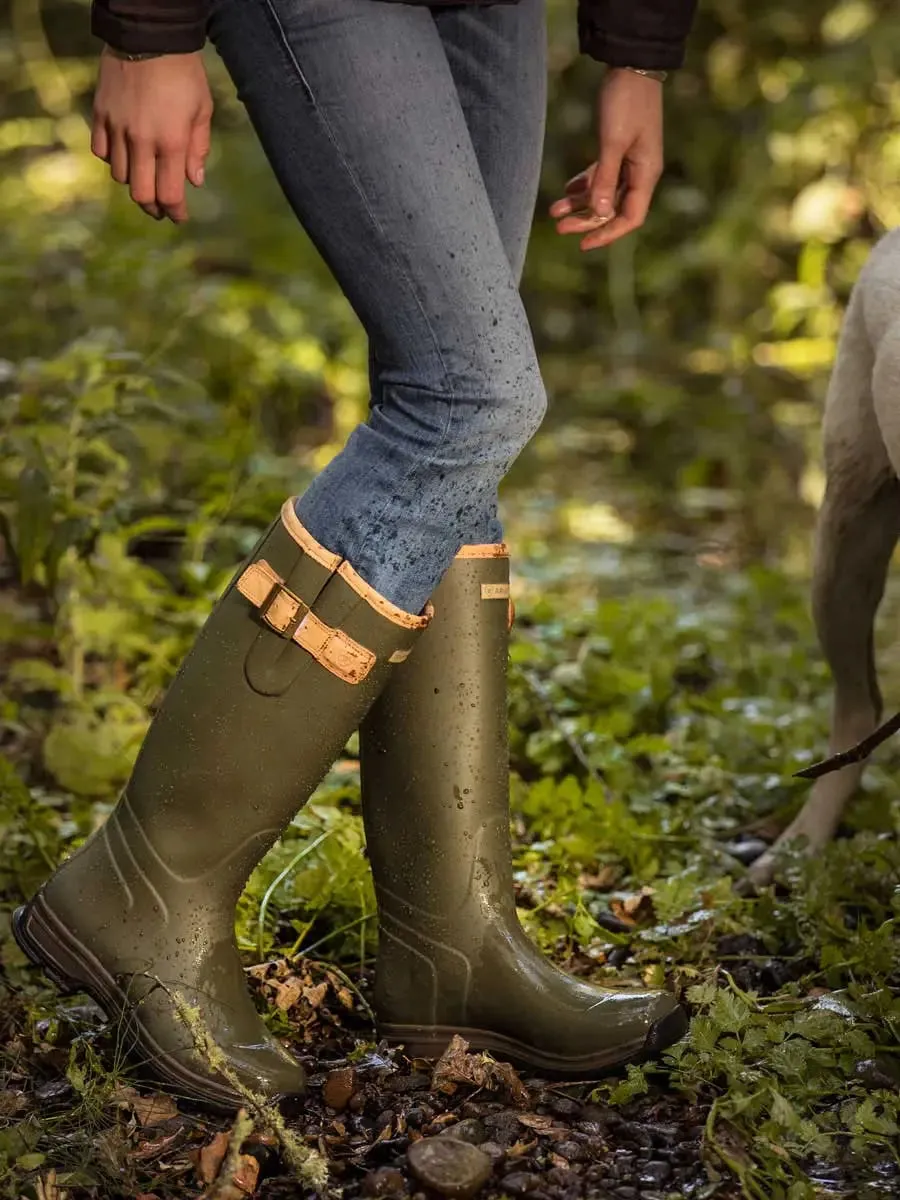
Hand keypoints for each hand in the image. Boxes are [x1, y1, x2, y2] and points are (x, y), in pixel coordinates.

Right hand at [91, 48, 212, 222]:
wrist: (148, 35)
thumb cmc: (183, 73)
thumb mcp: (202, 110)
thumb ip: (198, 148)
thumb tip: (195, 180)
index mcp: (170, 142)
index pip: (170, 194)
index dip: (175, 212)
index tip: (180, 217)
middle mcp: (141, 141)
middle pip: (141, 194)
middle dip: (153, 207)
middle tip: (161, 209)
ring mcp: (117, 128)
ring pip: (120, 176)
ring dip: (135, 182)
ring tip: (146, 179)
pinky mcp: (100, 115)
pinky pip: (102, 151)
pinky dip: (113, 160)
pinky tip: (125, 156)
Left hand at [549, 68, 663, 250]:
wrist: (630, 65)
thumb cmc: (626, 102)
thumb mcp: (612, 142)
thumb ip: (605, 178)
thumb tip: (600, 213)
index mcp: (646, 174)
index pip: (630, 217)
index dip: (607, 233)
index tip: (583, 244)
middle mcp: (640, 172)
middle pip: (613, 209)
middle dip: (586, 221)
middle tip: (559, 228)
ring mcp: (629, 161)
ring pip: (604, 193)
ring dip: (580, 204)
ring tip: (555, 211)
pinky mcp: (617, 148)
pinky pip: (600, 176)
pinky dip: (584, 185)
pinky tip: (566, 191)